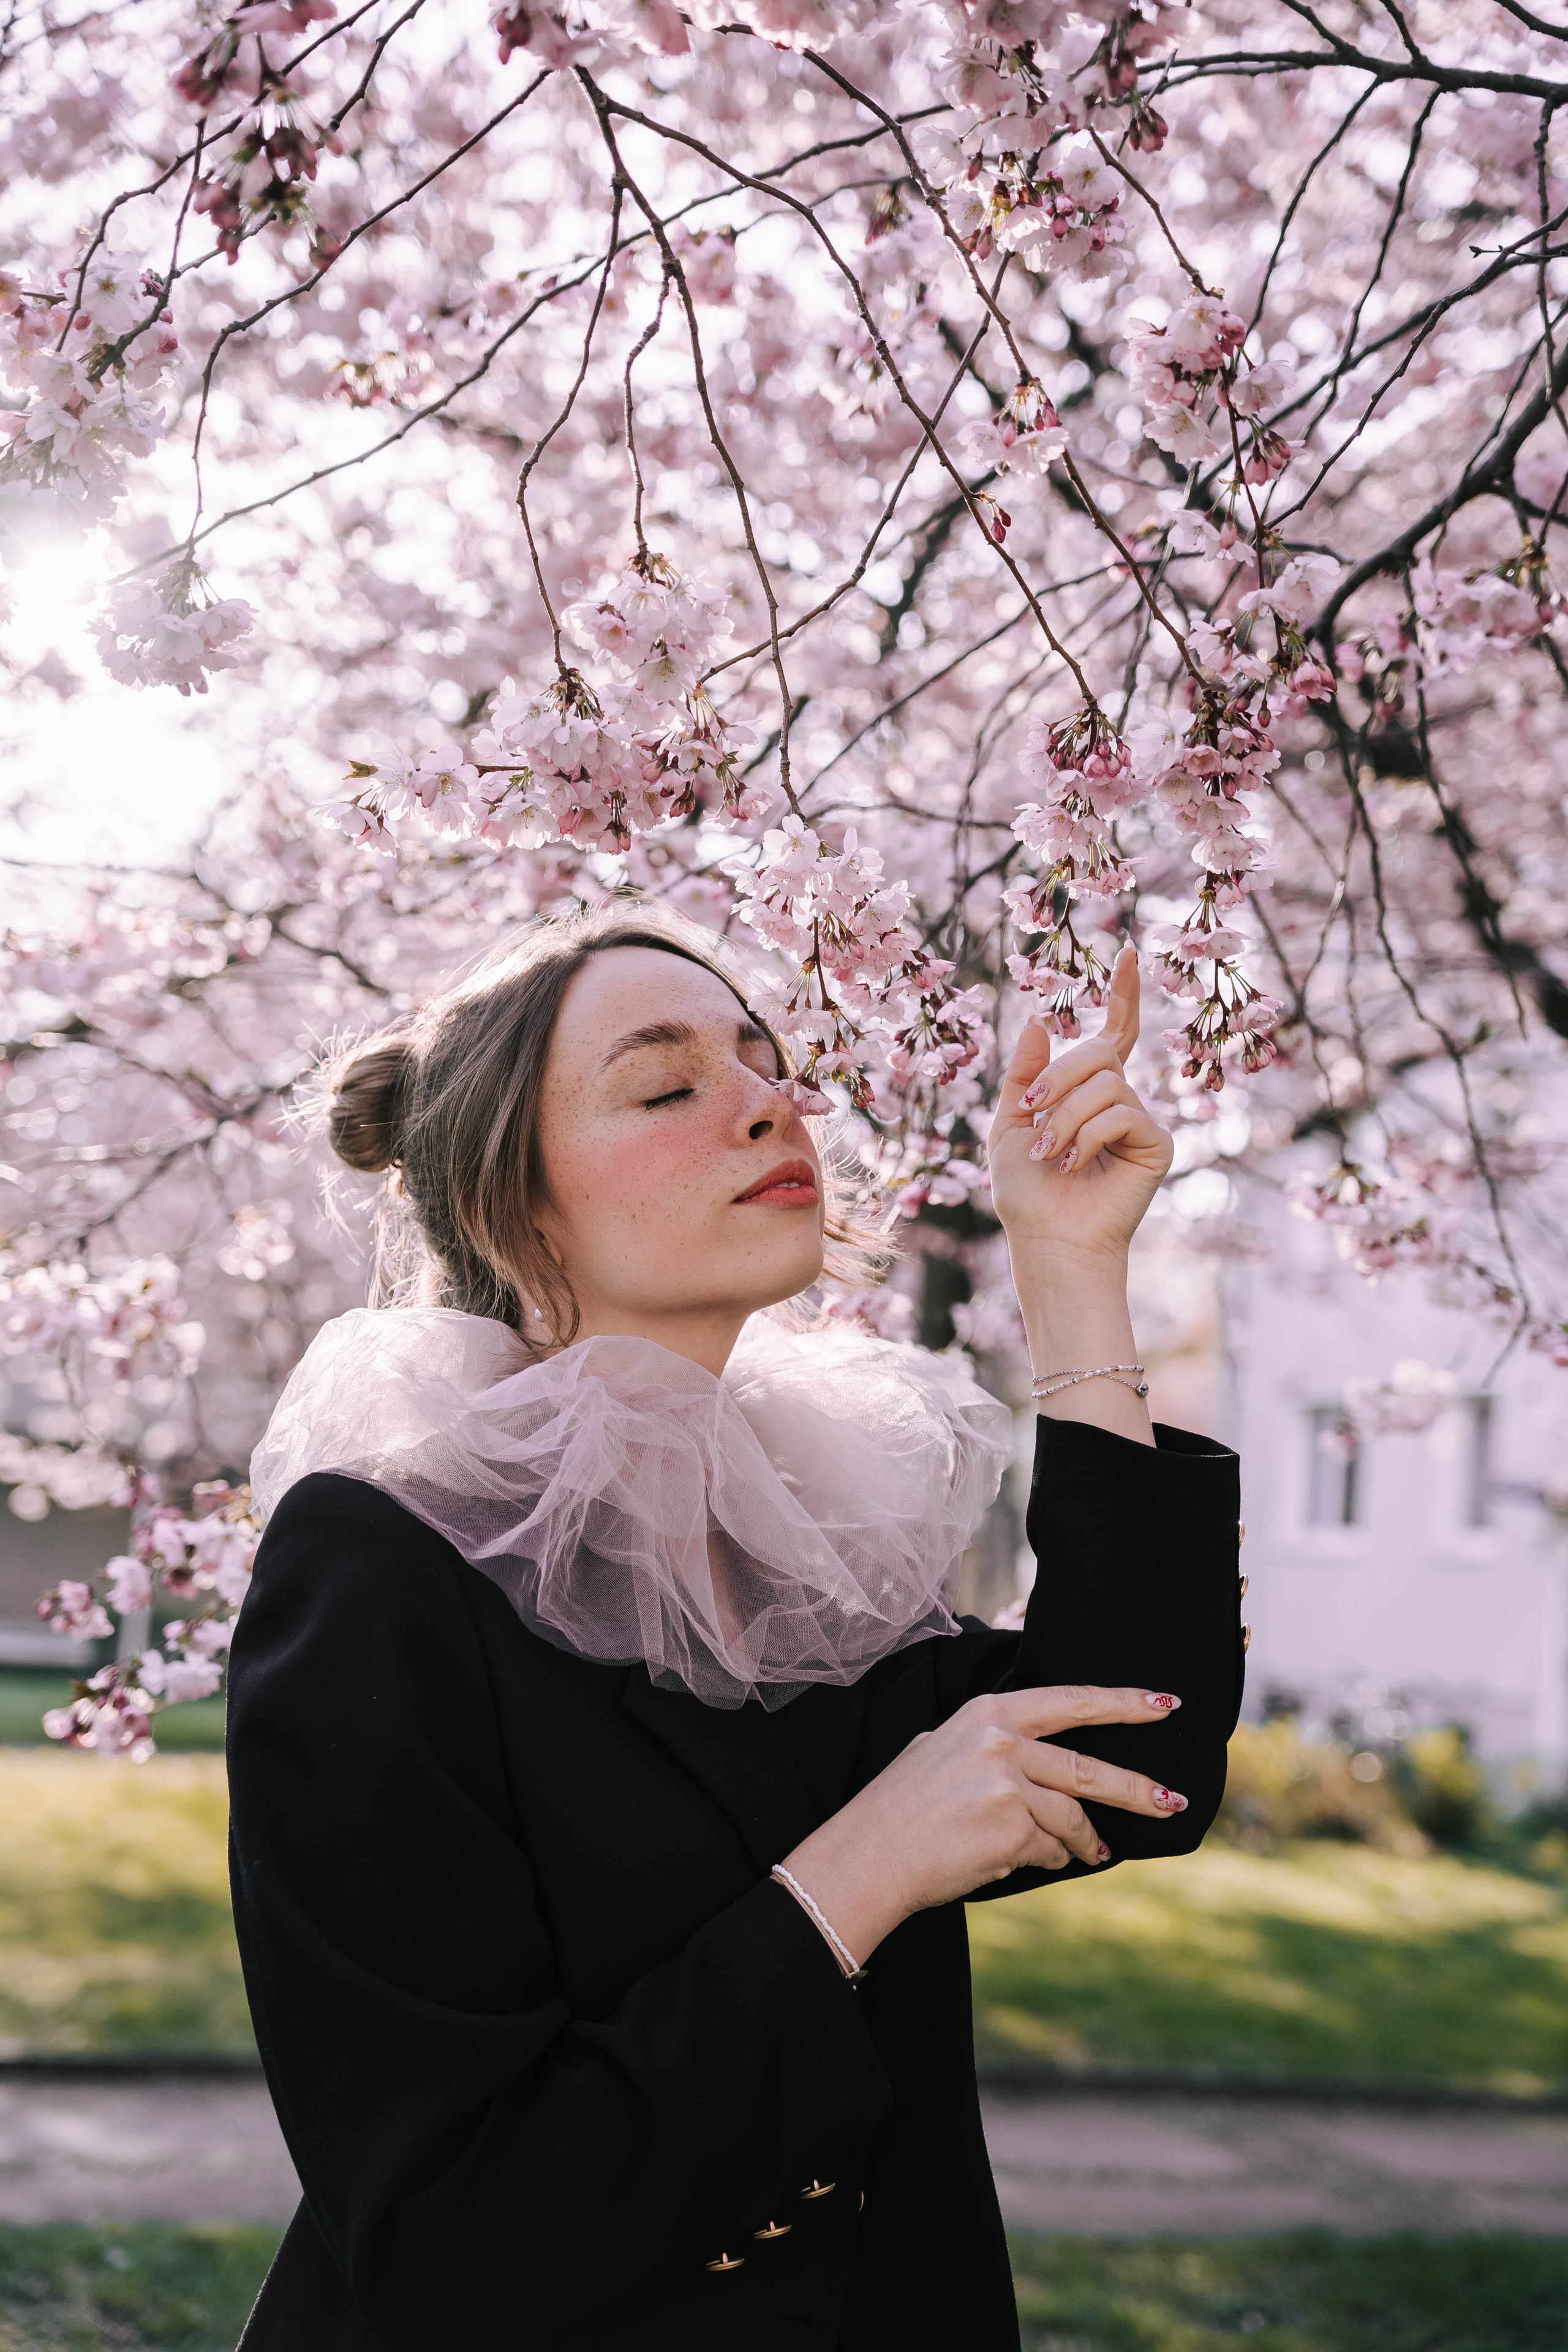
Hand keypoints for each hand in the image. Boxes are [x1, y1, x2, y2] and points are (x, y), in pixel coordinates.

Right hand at [776, 1683, 1184, 1968]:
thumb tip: (1044, 1765)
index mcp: (988, 1713)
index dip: (1123, 1702)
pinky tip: (1022, 1861)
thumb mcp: (943, 1750)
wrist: (868, 1856)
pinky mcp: (1011, 1830)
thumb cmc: (902, 1808)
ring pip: (1072, 1817)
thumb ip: (993, 1746)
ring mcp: (1008, 1785)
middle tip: (1173, 1802)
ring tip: (1094, 1854)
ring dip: (1085, 1842)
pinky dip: (1048, 1859)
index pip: (1071, 1701)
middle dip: (1137, 1789)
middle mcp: (1001, 1741)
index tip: (1166, 1704)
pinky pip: (1050, 1850)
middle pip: (1089, 1767)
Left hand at [988, 946, 1172, 1266]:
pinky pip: (1121, 1113)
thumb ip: (1026, 1073)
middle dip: (1057, 1079)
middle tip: (1033, 1114)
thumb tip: (1043, 1019)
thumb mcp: (1010, 1122)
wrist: (1047, 1239)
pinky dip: (1086, 1137)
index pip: (1113, 1032)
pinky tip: (1072, 1165)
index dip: (1123, 992)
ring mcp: (1141, 1120)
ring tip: (1050, 1154)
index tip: (1128, 950)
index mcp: (1087, 1091)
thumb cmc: (1027, 1191)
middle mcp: (1120, 1099)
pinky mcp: (1156, 1145)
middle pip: (1098, 1051)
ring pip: (1105, 1083)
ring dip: (1064, 1116)